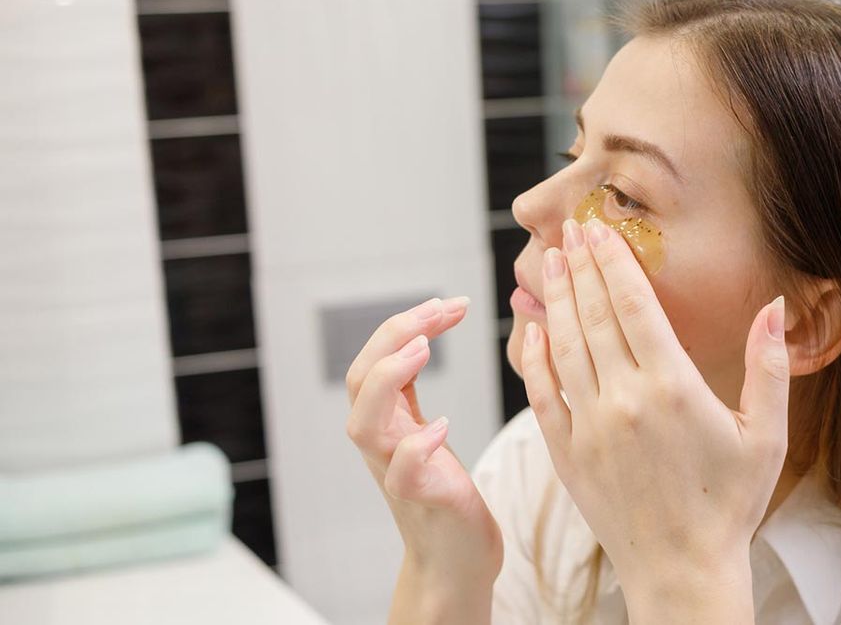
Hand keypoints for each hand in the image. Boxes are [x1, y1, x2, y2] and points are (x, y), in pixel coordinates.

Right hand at [345, 297, 501, 584]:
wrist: (455, 563)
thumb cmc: (447, 495)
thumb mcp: (425, 430)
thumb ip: (413, 391)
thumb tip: (421, 330)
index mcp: (386, 421)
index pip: (377, 358)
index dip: (406, 324)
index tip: (451, 304)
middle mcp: (382, 443)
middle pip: (359, 379)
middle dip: (392, 336)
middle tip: (438, 310)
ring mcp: (396, 472)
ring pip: (364, 423)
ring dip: (389, 379)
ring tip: (424, 349)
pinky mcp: (421, 501)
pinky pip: (402, 472)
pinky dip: (416, 445)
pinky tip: (443, 426)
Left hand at [519, 218, 789, 594]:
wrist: (684, 571)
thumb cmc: (730, 504)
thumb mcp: (767, 434)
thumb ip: (768, 366)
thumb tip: (776, 305)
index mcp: (673, 389)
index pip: (634, 307)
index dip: (614, 263)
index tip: (599, 230)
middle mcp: (625, 401)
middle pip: (595, 317)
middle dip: (581, 268)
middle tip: (568, 232)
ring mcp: (590, 428)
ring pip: (564, 347)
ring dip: (556, 301)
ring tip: (549, 264)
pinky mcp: (568, 454)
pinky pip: (543, 395)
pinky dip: (534, 359)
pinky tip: (531, 330)